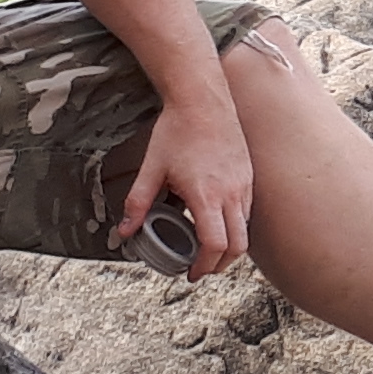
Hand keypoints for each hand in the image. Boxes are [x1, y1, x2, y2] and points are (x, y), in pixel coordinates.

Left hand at [122, 86, 258, 278]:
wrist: (202, 100)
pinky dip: (235, 227)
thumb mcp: (151, 168)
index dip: (204, 266)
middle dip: (220, 265)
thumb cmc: (178, 130)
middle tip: (201, 269)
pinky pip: (247, 212)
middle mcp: (230, 193)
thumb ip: (138, 202)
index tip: (191, 273)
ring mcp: (243, 185)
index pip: (215, 245)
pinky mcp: (248, 176)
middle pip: (237, 246)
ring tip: (207, 249)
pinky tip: (216, 222)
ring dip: (229, 247)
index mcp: (206, 195)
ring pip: (245, 230)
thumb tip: (124, 230)